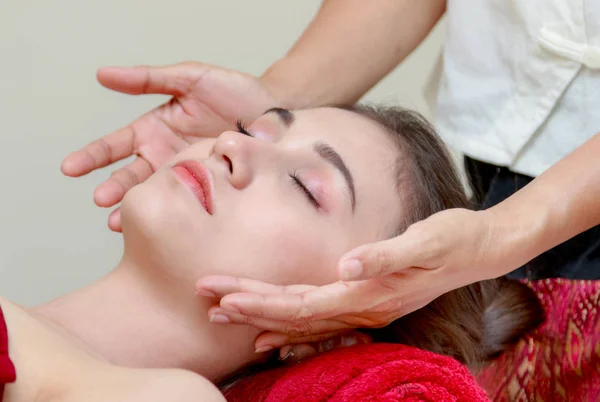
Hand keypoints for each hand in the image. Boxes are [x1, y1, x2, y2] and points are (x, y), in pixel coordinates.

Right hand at [61, 62, 278, 230]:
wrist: (276, 113)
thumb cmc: (235, 92)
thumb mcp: (190, 78)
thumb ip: (149, 79)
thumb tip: (102, 74)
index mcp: (154, 130)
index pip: (114, 145)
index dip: (92, 156)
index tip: (70, 168)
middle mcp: (165, 157)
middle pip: (129, 177)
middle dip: (113, 189)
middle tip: (101, 200)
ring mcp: (186, 176)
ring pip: (153, 195)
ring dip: (135, 208)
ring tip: (120, 222)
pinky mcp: (209, 190)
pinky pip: (186, 205)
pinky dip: (171, 215)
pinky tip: (161, 227)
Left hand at [196, 208, 502, 351]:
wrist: (480, 250)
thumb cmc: (454, 240)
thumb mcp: (427, 240)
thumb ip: (386, 254)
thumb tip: (346, 264)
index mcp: (369, 294)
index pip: (303, 303)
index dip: (261, 301)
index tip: (223, 295)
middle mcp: (361, 308)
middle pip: (292, 314)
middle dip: (247, 306)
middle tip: (205, 300)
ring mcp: (363, 308)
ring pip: (300, 319)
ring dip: (260, 316)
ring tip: (221, 312)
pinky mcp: (365, 300)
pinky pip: (318, 319)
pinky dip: (288, 324)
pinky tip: (268, 331)